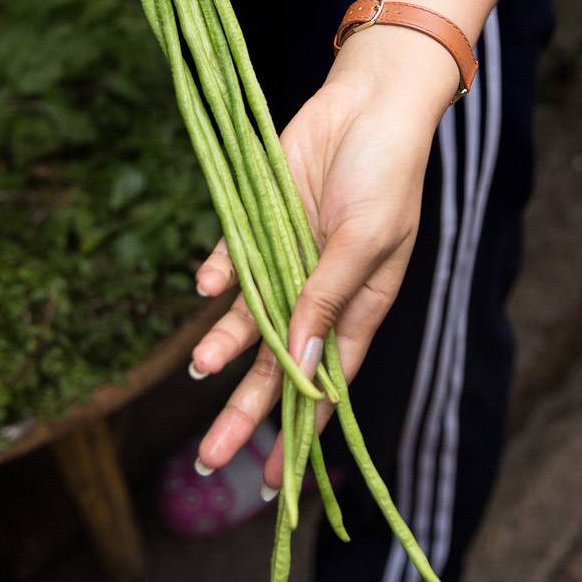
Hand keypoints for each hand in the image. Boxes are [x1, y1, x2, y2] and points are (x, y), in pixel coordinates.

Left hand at [186, 26, 456, 486]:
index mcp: (358, 308)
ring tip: (194, 371)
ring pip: (245, 318)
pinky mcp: (255, 221)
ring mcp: (283, 258)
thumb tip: (298, 363)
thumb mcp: (366, 240)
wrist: (367, 101)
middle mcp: (315, 293)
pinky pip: (229, 257)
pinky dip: (216, 270)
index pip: (324, 385)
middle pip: (275, 365)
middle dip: (243, 412)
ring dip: (221, 346)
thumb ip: (327, 299)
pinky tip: (203, 284)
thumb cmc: (387, 172)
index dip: (298, 430)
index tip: (275, 480)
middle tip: (208, 461)